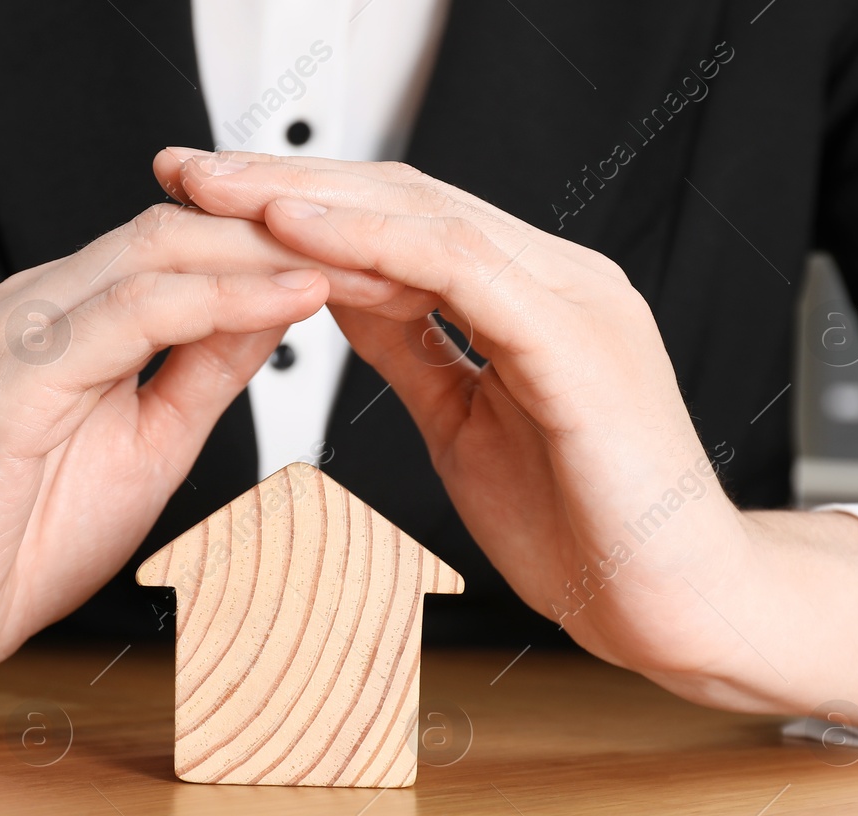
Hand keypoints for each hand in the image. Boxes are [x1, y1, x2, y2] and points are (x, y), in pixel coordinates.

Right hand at [0, 204, 419, 708]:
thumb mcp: (146, 444)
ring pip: (162, 253)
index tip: (382, 263)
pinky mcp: (8, 380)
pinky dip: (217, 300)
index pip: (195, 246)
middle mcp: (42, 303)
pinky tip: (289, 296)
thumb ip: (200, 371)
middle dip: (296, 234)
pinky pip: (129, 317)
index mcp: (74, 316)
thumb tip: (273, 314)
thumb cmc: (15, 537)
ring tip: (368, 260)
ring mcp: (20, 333)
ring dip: (274, 253)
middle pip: (188, 229)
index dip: (290, 246)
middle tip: (397, 247)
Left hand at [157, 149, 857, 730]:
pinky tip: (291, 229)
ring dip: (306, 197)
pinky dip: (368, 244)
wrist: (675, 603)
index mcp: (525, 295)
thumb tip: (341, 299)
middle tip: (182, 170)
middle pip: (399, 199)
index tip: (203, 204)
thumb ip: (412, 348)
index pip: (397, 222)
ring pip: (420, 216)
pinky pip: (456, 270)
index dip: (297, 205)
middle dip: (282, 179)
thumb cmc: (582, 525)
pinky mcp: (574, 339)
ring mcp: (569, 297)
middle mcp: (551, 276)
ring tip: (215, 187)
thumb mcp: (463, 420)